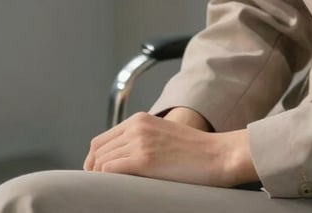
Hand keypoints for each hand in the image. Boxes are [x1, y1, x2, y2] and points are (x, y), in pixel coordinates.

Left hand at [83, 112, 257, 186]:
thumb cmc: (196, 152)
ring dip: (99, 179)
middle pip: (96, 151)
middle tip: (98, 189)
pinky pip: (108, 171)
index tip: (97, 178)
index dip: (94, 161)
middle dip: (92, 171)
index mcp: (141, 119)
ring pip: (100, 162)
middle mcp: (137, 127)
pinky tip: (114, 191)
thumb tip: (120, 162)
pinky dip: (104, 182)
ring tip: (107, 192)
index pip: (101, 140)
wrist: (218, 155)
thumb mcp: (163, 136)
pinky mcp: (143, 160)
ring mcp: (139, 142)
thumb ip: (142, 140)